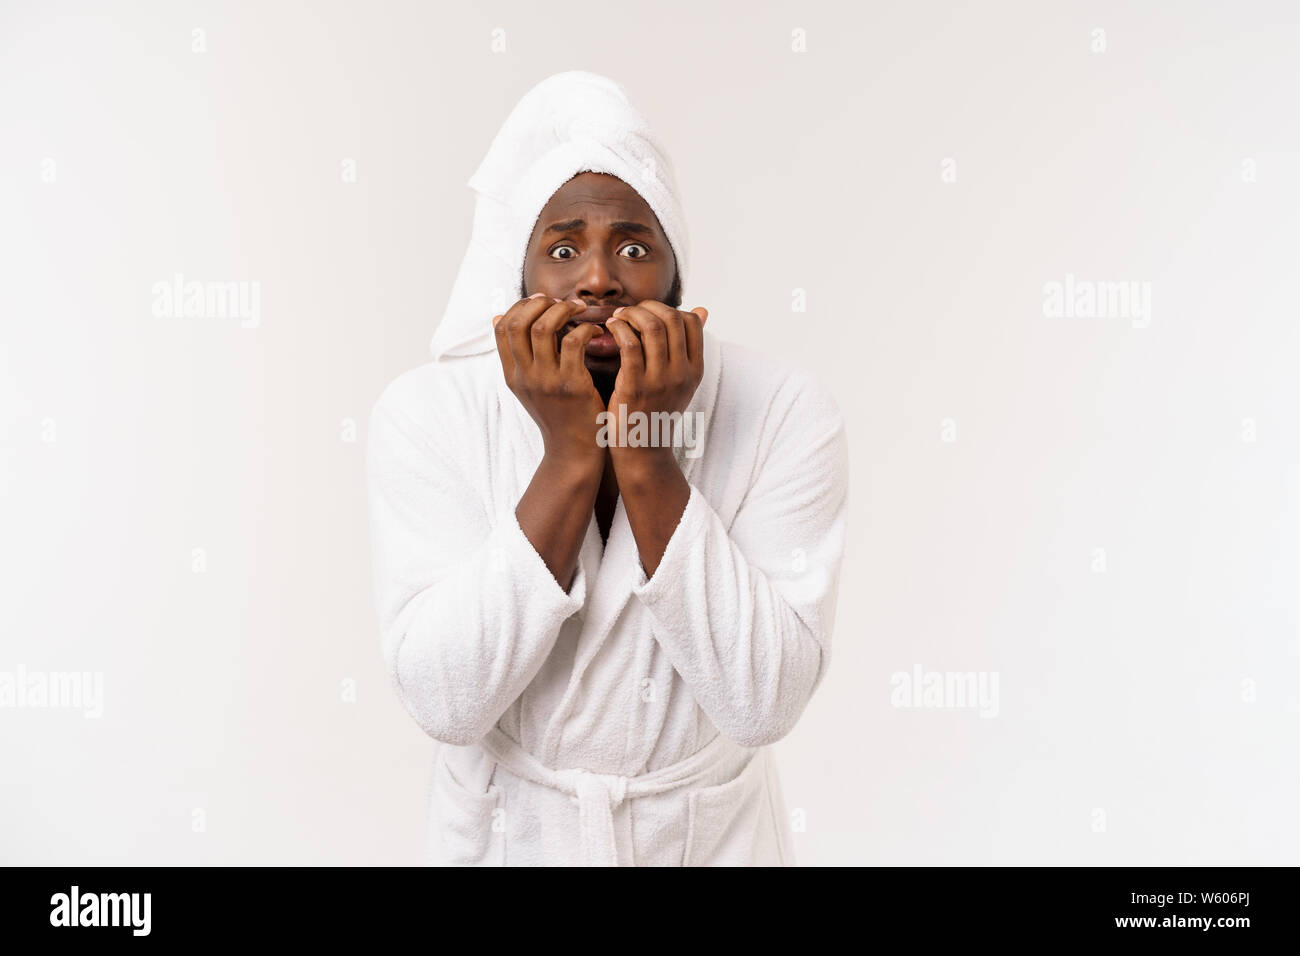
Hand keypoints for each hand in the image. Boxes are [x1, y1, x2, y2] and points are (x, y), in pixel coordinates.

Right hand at [492, 294, 606, 465]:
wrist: (573, 452)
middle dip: (540, 303)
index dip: (520, 306)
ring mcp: (546, 381)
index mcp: (512, 375)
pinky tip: (594, 331)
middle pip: (519, 322)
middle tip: (561, 302)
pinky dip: (585, 329)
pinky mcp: (572, 386)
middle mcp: (524, 377)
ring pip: (544, 327)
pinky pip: (573, 342)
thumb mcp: (528, 387)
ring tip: (580, 310)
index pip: (502, 327)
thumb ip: (516, 355)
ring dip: (563, 310)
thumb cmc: (557, 415)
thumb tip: (498, 316)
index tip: (542, 301)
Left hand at [604, 301, 707, 435]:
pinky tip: (610, 328)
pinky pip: (629, 344)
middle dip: (648, 306)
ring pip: (651, 327)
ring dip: (632, 314)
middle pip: (672, 319)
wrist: (642, 450)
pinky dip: (619, 328)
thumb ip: (689, 347)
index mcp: (695, 370)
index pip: (691, 322)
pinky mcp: (635, 386)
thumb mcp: (681, 381)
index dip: (669, 308)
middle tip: (631, 311)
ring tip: (618, 317)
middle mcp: (682, 374)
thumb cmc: (656, 412)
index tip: (650, 313)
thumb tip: (702, 309)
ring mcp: (660, 381)